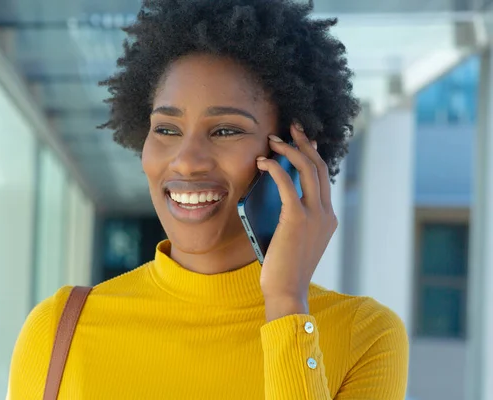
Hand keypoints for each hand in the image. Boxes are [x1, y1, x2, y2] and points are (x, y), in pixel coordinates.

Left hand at [256, 123, 338, 320]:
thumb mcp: (293, 238)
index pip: (323, 178)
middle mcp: (326, 213)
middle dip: (305, 142)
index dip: (312, 155)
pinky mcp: (298, 218)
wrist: (286, 291)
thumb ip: (292, 217)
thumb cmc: (284, 268)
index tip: (301, 140)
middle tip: (291, 127)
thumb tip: (276, 195)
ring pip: (308, 169)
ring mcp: (316, 215)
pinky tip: (262, 162)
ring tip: (273, 139)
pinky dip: (275, 169)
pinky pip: (287, 184)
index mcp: (328, 218)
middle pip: (319, 166)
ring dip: (290, 150)